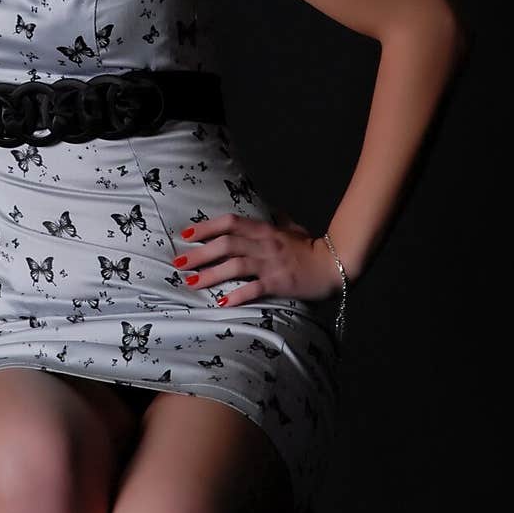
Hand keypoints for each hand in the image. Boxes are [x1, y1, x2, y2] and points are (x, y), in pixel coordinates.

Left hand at [174, 211, 343, 306]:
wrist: (335, 264)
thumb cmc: (312, 247)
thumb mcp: (293, 228)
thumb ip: (279, 219)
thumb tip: (272, 210)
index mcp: (265, 229)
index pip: (230, 223)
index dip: (206, 227)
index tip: (186, 234)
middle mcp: (264, 244)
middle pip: (225, 244)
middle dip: (199, 253)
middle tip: (178, 262)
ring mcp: (271, 263)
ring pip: (234, 265)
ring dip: (210, 274)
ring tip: (191, 282)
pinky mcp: (279, 283)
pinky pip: (254, 288)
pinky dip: (237, 295)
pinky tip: (222, 302)